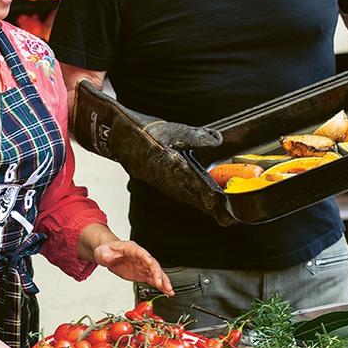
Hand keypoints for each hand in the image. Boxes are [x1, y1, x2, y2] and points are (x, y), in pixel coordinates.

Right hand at [73, 79, 233, 225]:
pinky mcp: (159, 180)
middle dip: (210, 207)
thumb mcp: (174, 129)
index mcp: (172, 164)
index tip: (221, 204)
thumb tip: (217, 140)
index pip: (195, 183)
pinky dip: (191, 198)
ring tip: (218, 214)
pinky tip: (198, 201)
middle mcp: (167, 177)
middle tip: (227, 218)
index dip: (209, 195)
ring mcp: (162, 181)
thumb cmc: (144, 132)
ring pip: (186, 196)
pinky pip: (178, 192)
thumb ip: (197, 136)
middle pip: (193, 195)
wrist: (119, 137)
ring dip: (202, 205)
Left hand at [93, 239, 173, 296]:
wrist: (108, 254)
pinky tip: (166, 291)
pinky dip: (160, 285)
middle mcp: (140, 256)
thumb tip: (106, 256)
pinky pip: (153, 279)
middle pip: (152, 264)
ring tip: (169, 290)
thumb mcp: (103, 251)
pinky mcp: (142, 274)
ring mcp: (142, 265)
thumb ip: (105, 254)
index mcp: (131, 248)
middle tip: (161, 284)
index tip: (150, 263)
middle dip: (158, 274)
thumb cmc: (107, 250)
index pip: (140, 252)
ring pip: (156, 273)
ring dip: (163, 281)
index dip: (146, 257)